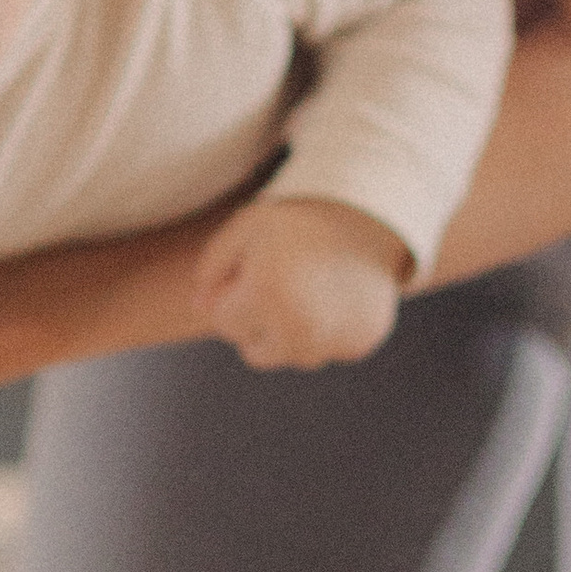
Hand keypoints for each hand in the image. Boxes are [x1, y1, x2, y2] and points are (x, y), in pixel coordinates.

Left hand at [194, 194, 407, 368]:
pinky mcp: (359, 345)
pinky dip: (326, 332)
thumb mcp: (246, 227)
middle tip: (280, 281)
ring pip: (291, 356)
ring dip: (290, 332)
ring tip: (307, 288)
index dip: (234, 293)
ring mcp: (332, 341)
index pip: (225, 322)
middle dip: (257, 322)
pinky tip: (333, 297)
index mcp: (265, 295)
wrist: (370, 214)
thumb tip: (200, 307)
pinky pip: (326, 351)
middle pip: (254, 351)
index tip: (253, 268)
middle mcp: (299, 328)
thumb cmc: (299, 220)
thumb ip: (212, 267)